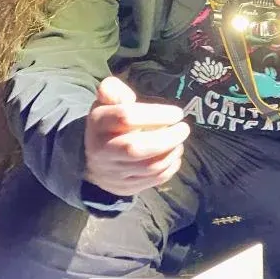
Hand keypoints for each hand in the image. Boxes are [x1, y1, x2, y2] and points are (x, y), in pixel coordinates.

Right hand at [84, 76, 190, 196]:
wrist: (95, 160)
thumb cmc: (110, 123)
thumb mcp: (107, 102)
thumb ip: (114, 90)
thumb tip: (123, 96)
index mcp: (99, 123)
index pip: (126, 118)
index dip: (156, 114)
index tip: (176, 113)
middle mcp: (102, 149)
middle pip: (136, 148)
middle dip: (167, 138)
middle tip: (184, 129)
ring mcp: (113, 172)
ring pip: (148, 166)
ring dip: (171, 152)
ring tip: (179, 141)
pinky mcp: (125, 187)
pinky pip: (154, 179)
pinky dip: (170, 167)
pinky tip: (174, 155)